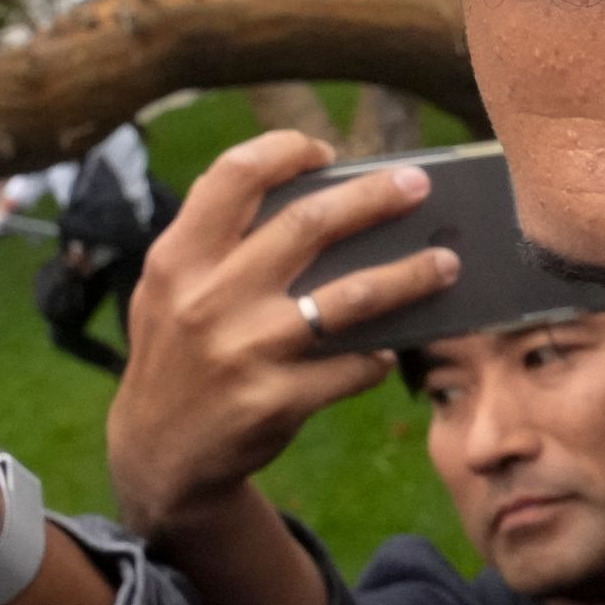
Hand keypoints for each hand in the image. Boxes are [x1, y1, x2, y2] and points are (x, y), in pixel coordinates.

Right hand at [106, 133, 455, 542]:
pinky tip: (389, 351)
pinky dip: (379, 357)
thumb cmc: (179, 353)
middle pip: (309, 225)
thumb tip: (307, 188)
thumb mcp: (170, 291)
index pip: (233, 176)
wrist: (157, 454)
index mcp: (179, 259)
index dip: (285, 151)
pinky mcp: (276, 401)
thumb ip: (215, 242)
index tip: (326, 151)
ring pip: (351, 297)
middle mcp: (208, 298)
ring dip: (410, 275)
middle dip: (375, 197)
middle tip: (420, 186)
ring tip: (448, 263)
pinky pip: (354, 366)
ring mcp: (244, 351)